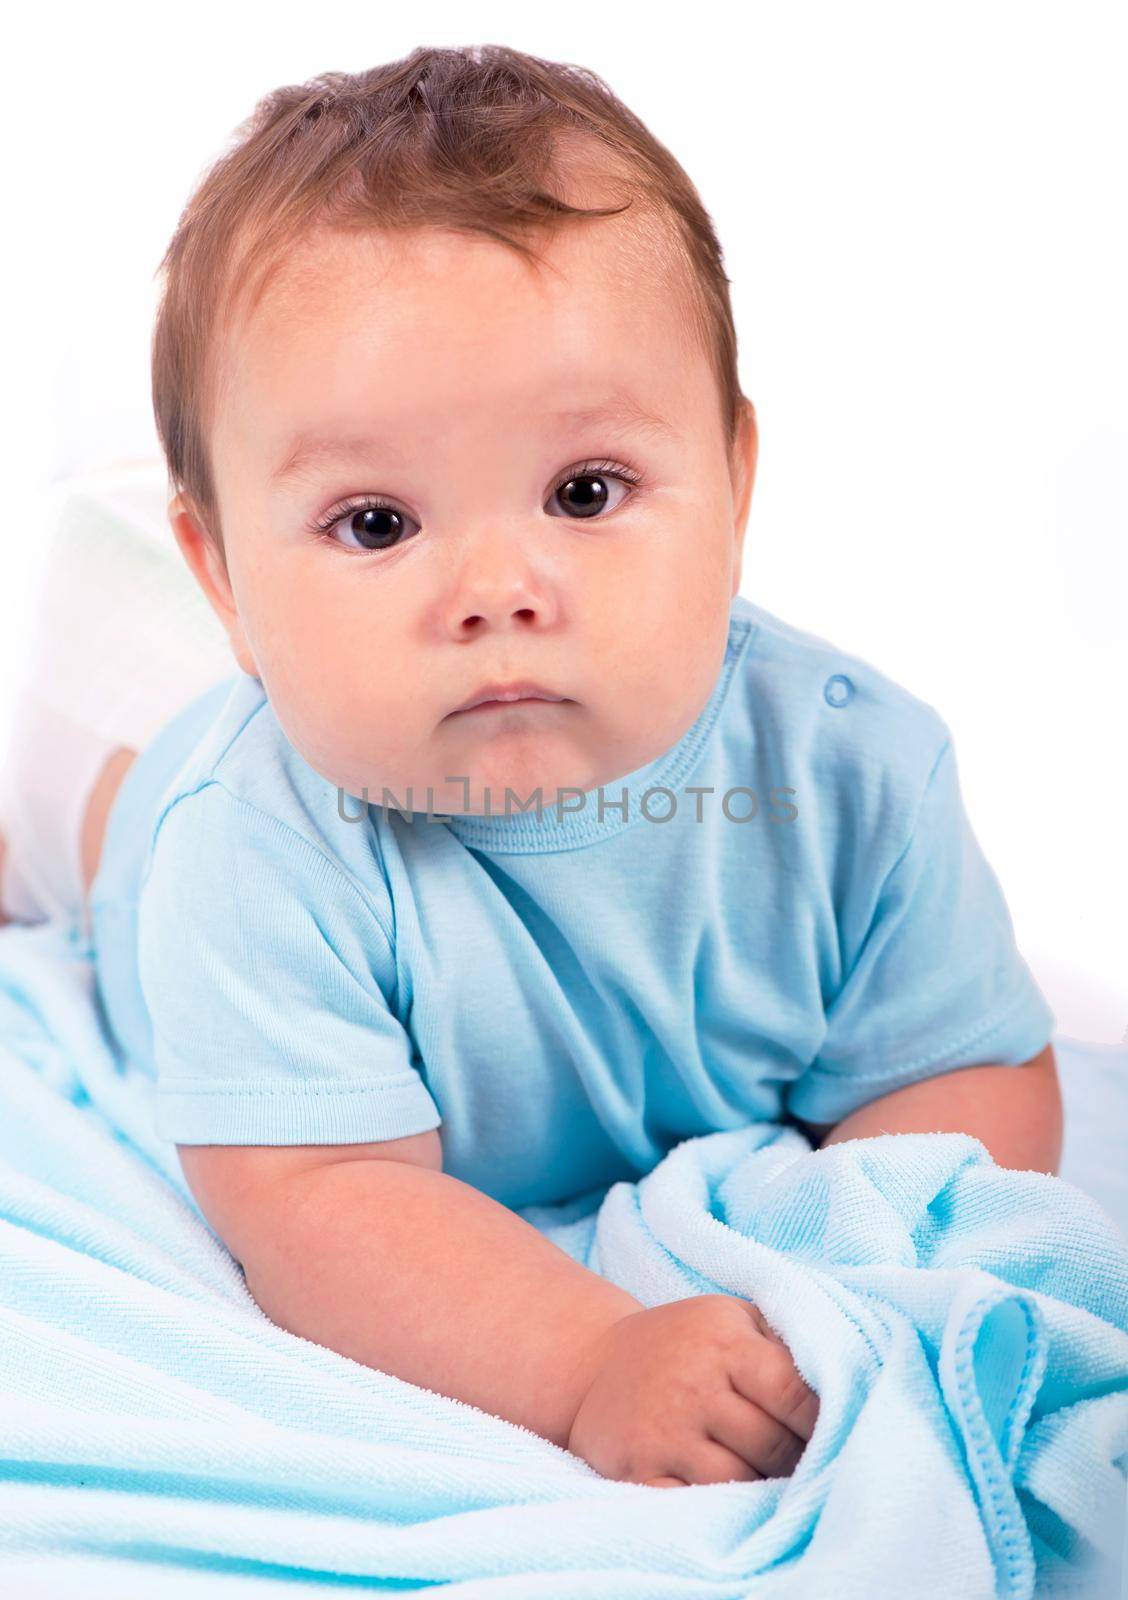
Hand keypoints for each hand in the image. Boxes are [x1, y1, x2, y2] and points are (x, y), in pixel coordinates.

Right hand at [564, 1293, 818, 1487]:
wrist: (595, 1362)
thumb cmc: (684, 1340)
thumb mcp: (730, 1317)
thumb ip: (783, 1338)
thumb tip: (845, 1374)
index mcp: (723, 1342)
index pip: (794, 1393)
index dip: (824, 1421)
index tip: (838, 1431)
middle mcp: (693, 1385)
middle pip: (773, 1445)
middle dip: (798, 1459)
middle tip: (809, 1462)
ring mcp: (664, 1431)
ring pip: (740, 1482)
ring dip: (764, 1487)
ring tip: (774, 1479)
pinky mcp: (639, 1469)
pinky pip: (694, 1504)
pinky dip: (719, 1508)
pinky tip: (731, 1498)